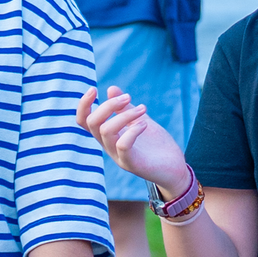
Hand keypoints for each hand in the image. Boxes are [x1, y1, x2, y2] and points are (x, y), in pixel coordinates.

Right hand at [77, 86, 193, 191]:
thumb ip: (125, 108)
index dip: (83, 105)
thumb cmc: (156, 145)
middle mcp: (109, 146)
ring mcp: (118, 156)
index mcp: (108, 135)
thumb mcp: (140, 120)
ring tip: (143, 109)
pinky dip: (132, 130)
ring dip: (125, 115)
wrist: (174, 168)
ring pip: (106, 131)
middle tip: (128, 97)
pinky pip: (122, 146)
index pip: (84, 121)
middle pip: (92, 123)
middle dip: (108, 105)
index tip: (94, 89)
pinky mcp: (131, 164)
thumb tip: (111, 89)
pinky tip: (144, 124)